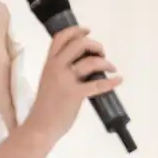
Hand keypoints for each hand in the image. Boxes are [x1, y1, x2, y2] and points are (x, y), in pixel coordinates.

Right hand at [23, 25, 120, 144]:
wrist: (40, 126)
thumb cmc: (46, 105)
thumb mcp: (49, 81)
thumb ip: (60, 70)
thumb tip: (82, 64)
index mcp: (49, 63)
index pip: (60, 38)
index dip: (75, 31)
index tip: (87, 30)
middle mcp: (56, 68)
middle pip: (78, 44)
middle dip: (95, 45)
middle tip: (102, 53)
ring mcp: (65, 80)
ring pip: (90, 62)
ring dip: (106, 63)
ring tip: (112, 68)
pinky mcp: (75, 95)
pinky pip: (98, 84)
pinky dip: (112, 82)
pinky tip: (118, 80)